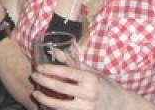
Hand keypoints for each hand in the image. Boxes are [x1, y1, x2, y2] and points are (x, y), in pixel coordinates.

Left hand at [32, 60, 147, 109]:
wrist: (122, 106)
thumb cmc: (105, 86)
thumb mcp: (92, 72)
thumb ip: (73, 62)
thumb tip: (54, 51)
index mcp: (90, 79)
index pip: (66, 72)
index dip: (50, 69)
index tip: (39, 68)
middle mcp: (89, 93)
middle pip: (60, 87)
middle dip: (43, 82)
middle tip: (33, 77)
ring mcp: (87, 108)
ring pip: (61, 105)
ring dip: (45, 99)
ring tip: (35, 94)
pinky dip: (55, 108)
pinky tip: (46, 104)